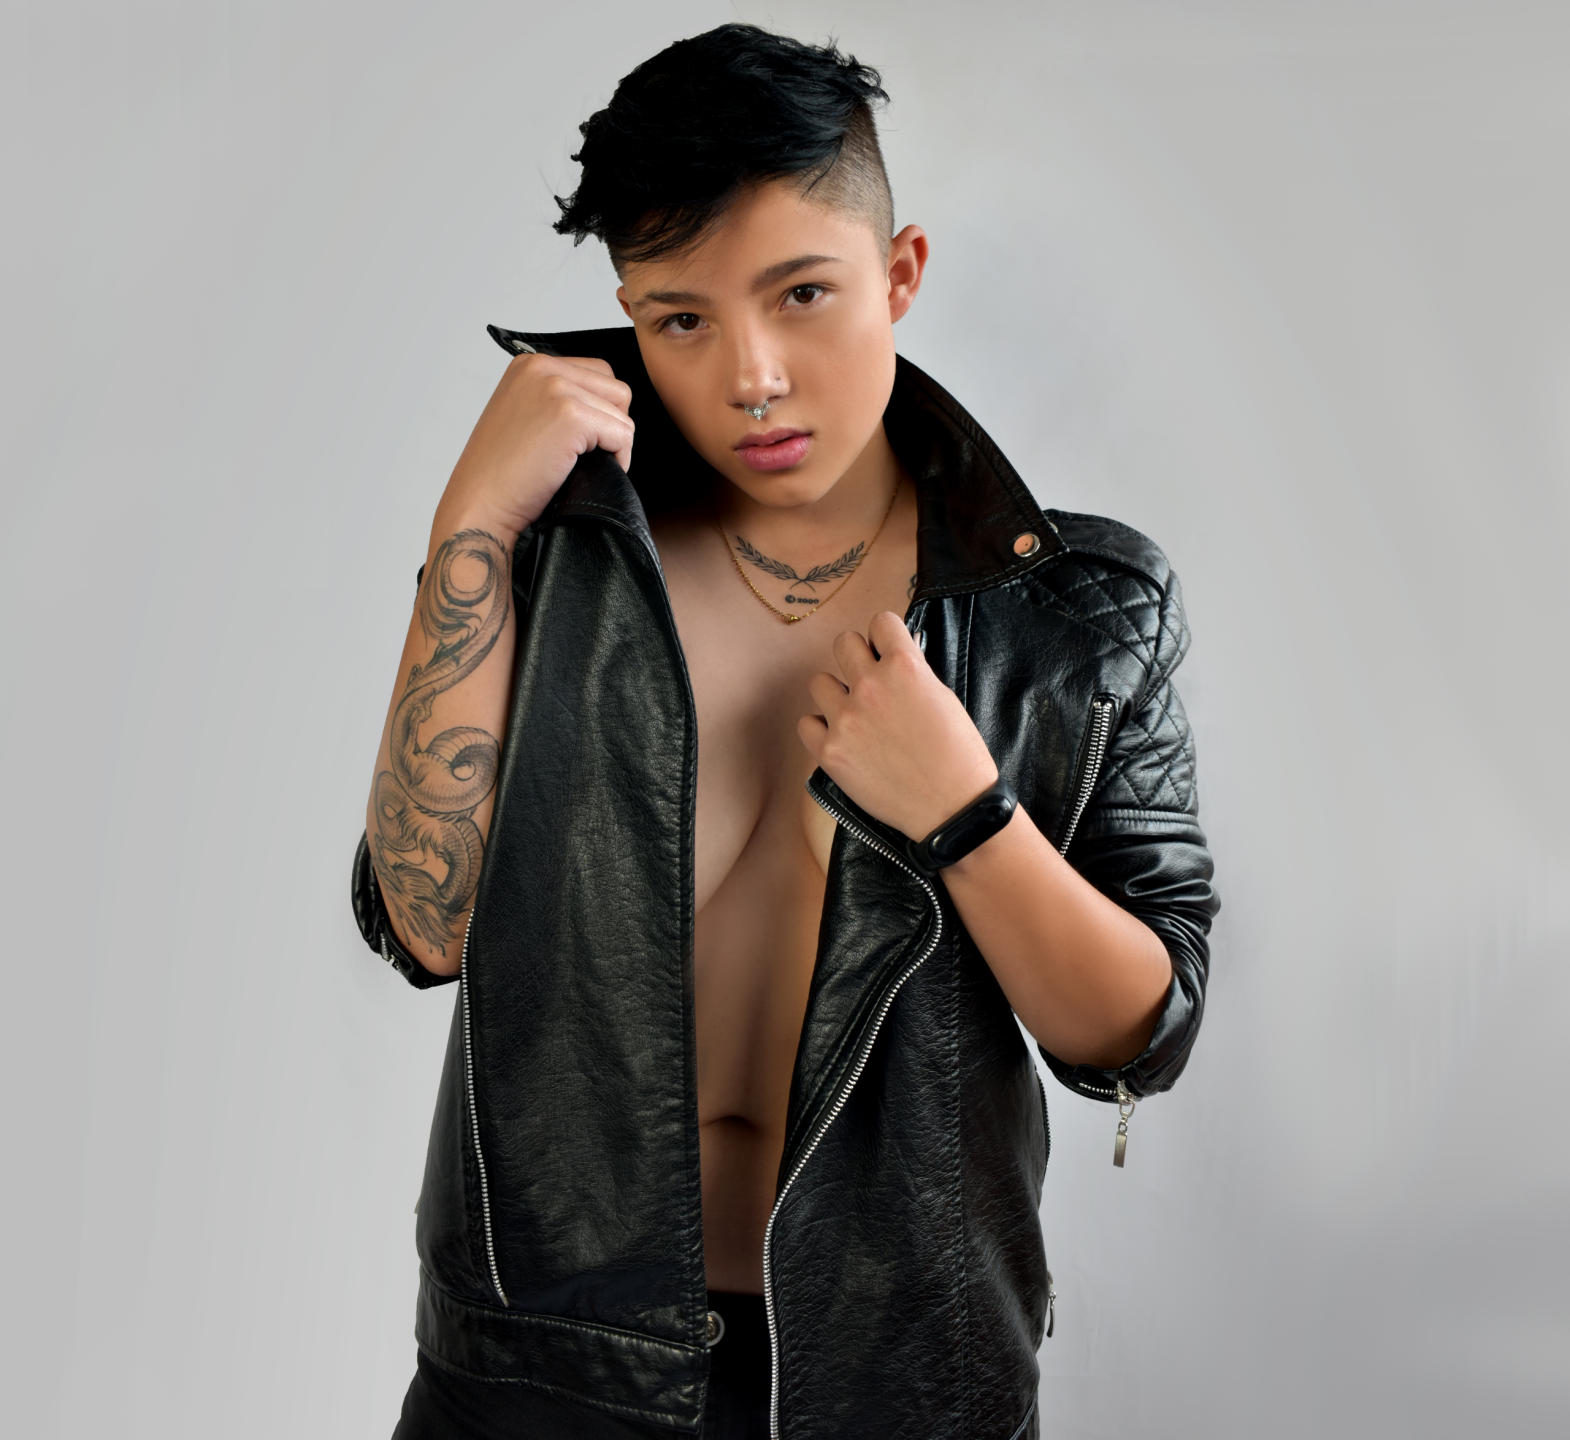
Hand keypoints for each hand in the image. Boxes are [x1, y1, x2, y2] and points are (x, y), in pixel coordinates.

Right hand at [438, 352, 635, 541]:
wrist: (481, 504)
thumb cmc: (500, 473)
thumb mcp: (522, 415)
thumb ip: (555, 398)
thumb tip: (607, 407)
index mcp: (529, 363)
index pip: (598, 373)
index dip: (600, 411)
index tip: (580, 439)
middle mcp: (542, 367)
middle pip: (616, 389)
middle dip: (612, 424)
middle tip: (587, 454)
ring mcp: (556, 389)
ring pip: (622, 412)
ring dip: (615, 442)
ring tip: (584, 464)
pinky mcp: (571, 416)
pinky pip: (623, 435)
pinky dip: (619, 458)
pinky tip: (589, 473)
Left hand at [797, 610, 1000, 840]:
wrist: (952, 808)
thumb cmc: (959, 756)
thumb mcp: (944, 698)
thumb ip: (913, 673)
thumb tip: (890, 659)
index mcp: (905, 667)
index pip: (880, 622)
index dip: (885, 637)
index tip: (887, 651)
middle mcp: (870, 687)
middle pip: (843, 643)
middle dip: (857, 658)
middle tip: (869, 681)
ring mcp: (846, 720)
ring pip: (819, 682)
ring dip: (835, 694)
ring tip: (854, 714)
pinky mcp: (830, 752)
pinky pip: (806, 723)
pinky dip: (821, 729)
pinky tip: (841, 738)